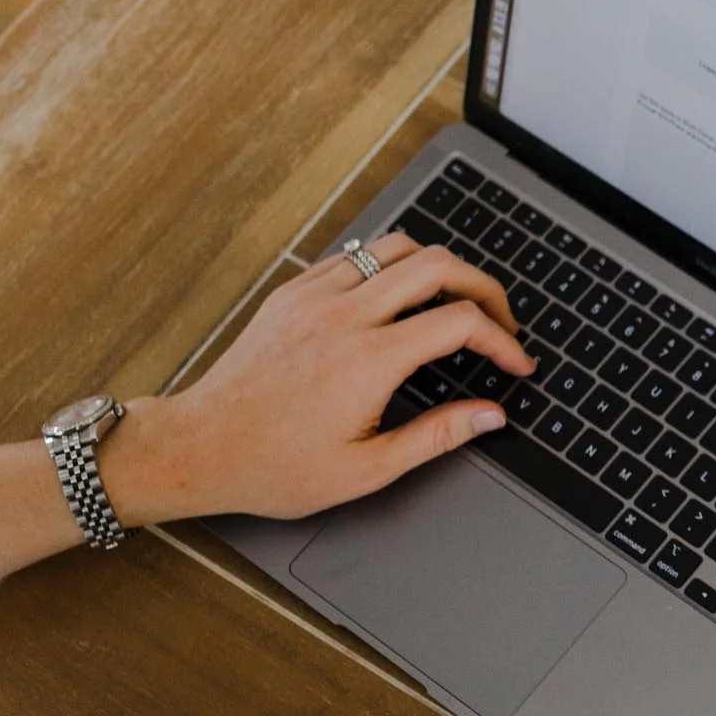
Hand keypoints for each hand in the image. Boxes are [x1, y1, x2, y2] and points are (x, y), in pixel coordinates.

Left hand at [101, 233, 535, 523]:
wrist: (200, 447)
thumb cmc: (276, 467)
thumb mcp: (368, 469)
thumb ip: (438, 436)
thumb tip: (491, 415)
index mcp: (369, 360)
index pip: (460, 322)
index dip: (502, 341)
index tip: (515, 365)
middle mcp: (344, 316)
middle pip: (438, 264)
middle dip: (484, 288)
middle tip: (499, 322)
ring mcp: (314, 296)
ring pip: (397, 246)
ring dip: (438, 268)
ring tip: (454, 303)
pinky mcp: (292, 293)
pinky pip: (355, 256)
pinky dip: (389, 267)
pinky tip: (398, 301)